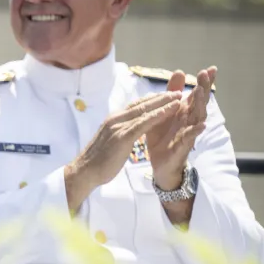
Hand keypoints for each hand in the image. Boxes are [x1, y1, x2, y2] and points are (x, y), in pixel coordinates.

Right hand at [63, 91, 182, 212]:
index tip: (166, 95)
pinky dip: (159, 114)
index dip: (152, 100)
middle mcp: (115, 119)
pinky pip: (145, 122)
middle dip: (161, 97)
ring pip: (145, 110)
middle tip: (177, 91)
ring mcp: (119, 126)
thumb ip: (119, 134)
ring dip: (164, 102)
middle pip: (142, 104)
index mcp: (113, 120)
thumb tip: (126, 132)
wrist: (84, 172)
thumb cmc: (97, 162)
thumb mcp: (110, 143)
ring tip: (179, 96)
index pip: (135, 106)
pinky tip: (171, 110)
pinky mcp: (123, 136)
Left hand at [147, 67, 212, 190]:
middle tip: (205, 73)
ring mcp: (188, 133)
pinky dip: (196, 131)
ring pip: (197, 117)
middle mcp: (189, 120)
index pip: (196, 94)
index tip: (210, 68)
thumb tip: (179, 71)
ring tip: (202, 93)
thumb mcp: (164, 112)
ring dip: (200, 105)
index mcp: (184, 111)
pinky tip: (201, 124)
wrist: (159, 163)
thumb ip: (171, 93)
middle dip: (203, 88)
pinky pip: (190, 138)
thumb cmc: (163, 136)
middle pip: (199, 102)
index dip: (204, 82)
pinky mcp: (182, 147)